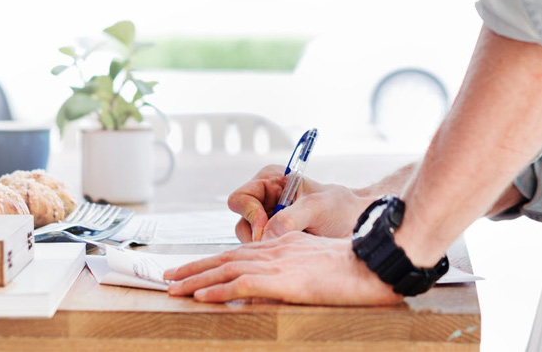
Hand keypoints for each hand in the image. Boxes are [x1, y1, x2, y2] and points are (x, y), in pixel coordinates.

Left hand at [163, 232, 401, 304]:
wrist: (373, 263)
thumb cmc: (353, 265)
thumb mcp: (316, 261)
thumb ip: (292, 267)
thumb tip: (273, 282)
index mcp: (280, 244)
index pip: (236, 252)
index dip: (210, 261)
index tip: (190, 269)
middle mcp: (273, 249)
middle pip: (224, 258)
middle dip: (193, 268)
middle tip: (168, 277)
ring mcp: (276, 264)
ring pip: (225, 270)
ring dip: (195, 280)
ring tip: (173, 289)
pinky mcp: (282, 280)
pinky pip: (241, 284)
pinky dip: (218, 290)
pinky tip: (200, 297)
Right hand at [227, 165, 372, 241]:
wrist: (358, 225)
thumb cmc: (341, 208)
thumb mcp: (318, 207)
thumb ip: (291, 218)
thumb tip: (267, 234)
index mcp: (270, 180)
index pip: (241, 197)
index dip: (251, 214)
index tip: (267, 229)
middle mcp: (263, 200)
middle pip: (242, 220)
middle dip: (257, 235)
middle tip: (279, 244)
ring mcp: (267, 221)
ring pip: (248, 239)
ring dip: (265, 246)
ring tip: (291, 247)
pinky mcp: (273, 239)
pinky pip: (260, 250)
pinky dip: (271, 254)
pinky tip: (290, 254)